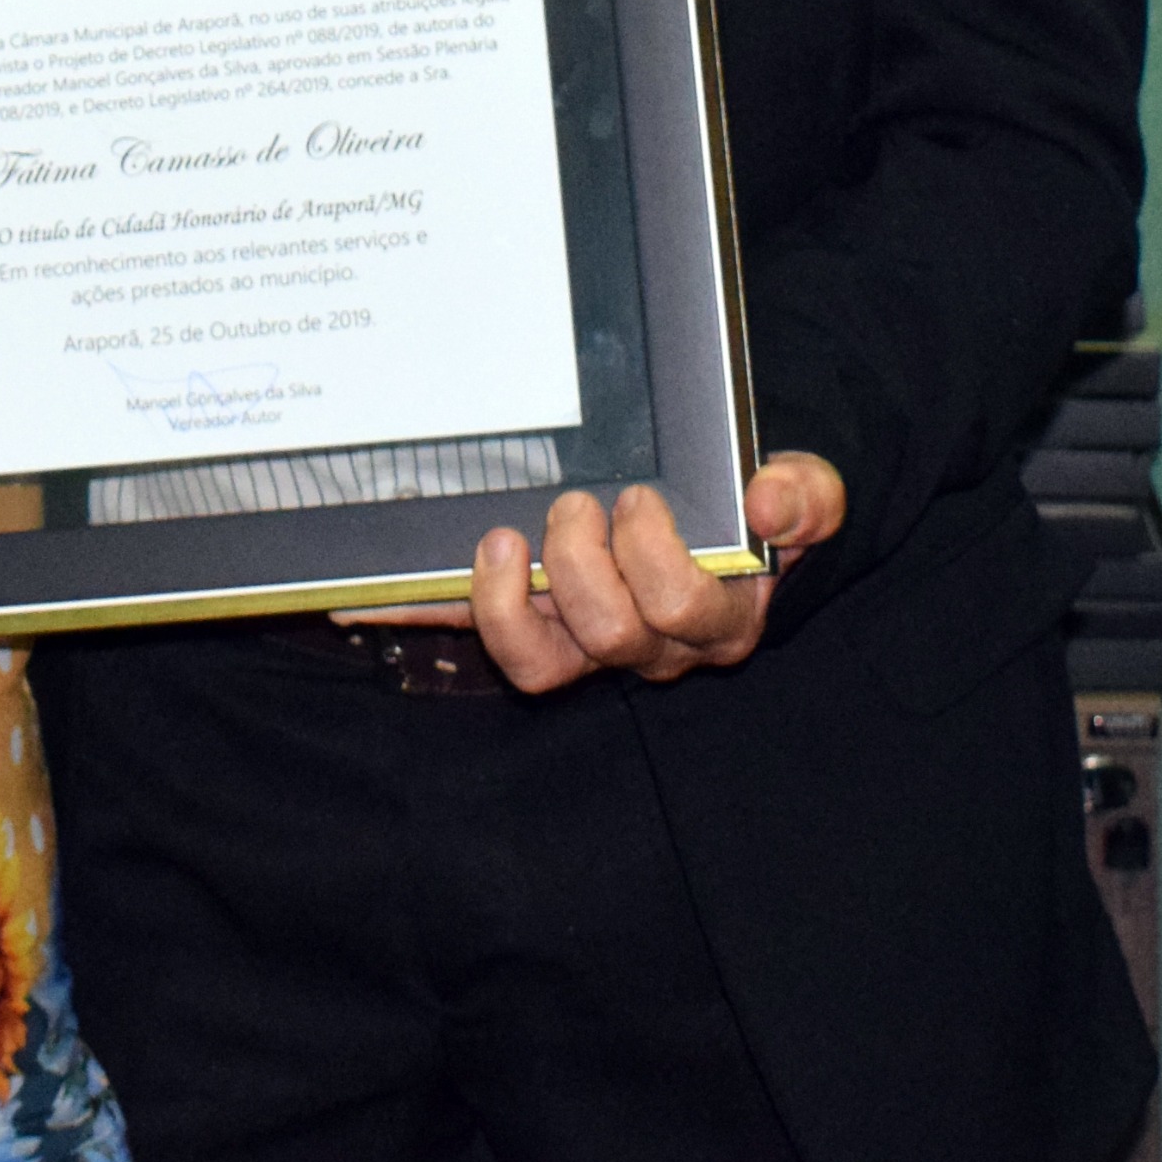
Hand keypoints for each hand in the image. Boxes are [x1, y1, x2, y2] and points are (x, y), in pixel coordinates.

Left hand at [327, 456, 844, 691]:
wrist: (731, 525)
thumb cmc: (757, 512)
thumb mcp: (802, 495)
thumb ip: (805, 497)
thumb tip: (772, 503)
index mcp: (718, 616)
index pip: (682, 607)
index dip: (653, 554)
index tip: (640, 497)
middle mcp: (651, 645)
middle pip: (610, 637)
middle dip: (583, 563)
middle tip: (575, 503)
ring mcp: (585, 644)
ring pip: (536, 666)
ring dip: (507, 602)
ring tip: (504, 540)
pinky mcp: (530, 626)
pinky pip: (469, 633)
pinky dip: (415, 616)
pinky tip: (356, 600)